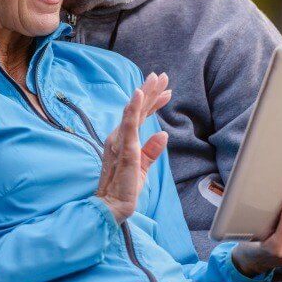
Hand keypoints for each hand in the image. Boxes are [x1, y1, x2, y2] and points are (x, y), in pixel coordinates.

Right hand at [97, 73, 171, 222]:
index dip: (153, 102)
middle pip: (137, 109)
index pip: (141, 116)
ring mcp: (120, 140)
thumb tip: (163, 134)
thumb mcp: (143, 166)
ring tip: (155, 79)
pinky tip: (138, 94)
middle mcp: (120, 136)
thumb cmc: (125, 187)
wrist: (113, 205)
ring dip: (144, 93)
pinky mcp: (124, 148)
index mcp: (125, 139)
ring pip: (134, 111)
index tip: (167, 91)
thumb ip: (152, 150)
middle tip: (162, 76)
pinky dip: (133, 108)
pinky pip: (129, 125)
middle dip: (150, 91)